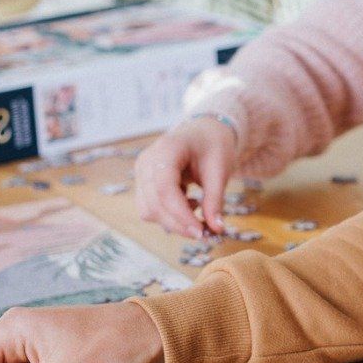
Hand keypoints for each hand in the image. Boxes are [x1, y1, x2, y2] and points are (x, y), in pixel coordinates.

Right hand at [135, 118, 237, 237]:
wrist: (204, 130)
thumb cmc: (213, 144)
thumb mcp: (220, 169)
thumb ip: (216, 199)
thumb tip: (216, 229)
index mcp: (167, 149)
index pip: (165, 189)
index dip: (180, 214)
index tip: (200, 231)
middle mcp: (147, 161)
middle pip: (153, 204)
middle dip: (178, 224)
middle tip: (205, 232)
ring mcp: (141, 172)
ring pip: (148, 210)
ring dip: (173, 221)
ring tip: (198, 208)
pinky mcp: (143, 182)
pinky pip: (150, 207)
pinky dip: (169, 215)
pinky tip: (189, 203)